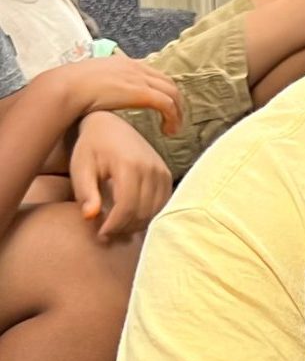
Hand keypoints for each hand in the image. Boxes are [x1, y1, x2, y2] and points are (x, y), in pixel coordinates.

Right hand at [52, 55, 182, 132]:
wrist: (67, 88)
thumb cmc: (72, 88)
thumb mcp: (92, 82)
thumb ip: (105, 86)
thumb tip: (105, 98)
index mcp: (124, 62)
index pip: (154, 73)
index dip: (163, 90)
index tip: (163, 106)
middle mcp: (135, 67)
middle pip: (168, 82)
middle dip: (176, 102)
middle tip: (174, 120)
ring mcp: (139, 78)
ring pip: (173, 93)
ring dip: (177, 113)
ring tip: (173, 129)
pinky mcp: (142, 92)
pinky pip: (168, 105)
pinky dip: (173, 118)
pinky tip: (168, 131)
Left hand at [69, 112, 172, 238]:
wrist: (110, 126)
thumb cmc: (91, 148)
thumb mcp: (81, 168)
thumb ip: (85, 192)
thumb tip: (90, 217)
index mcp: (129, 165)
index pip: (127, 206)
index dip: (114, 225)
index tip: (101, 234)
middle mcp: (151, 168)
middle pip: (143, 212)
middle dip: (124, 227)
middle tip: (108, 233)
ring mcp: (162, 172)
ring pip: (154, 211)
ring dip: (137, 224)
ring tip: (118, 226)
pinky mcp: (167, 175)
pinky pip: (162, 205)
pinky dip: (148, 215)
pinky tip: (131, 217)